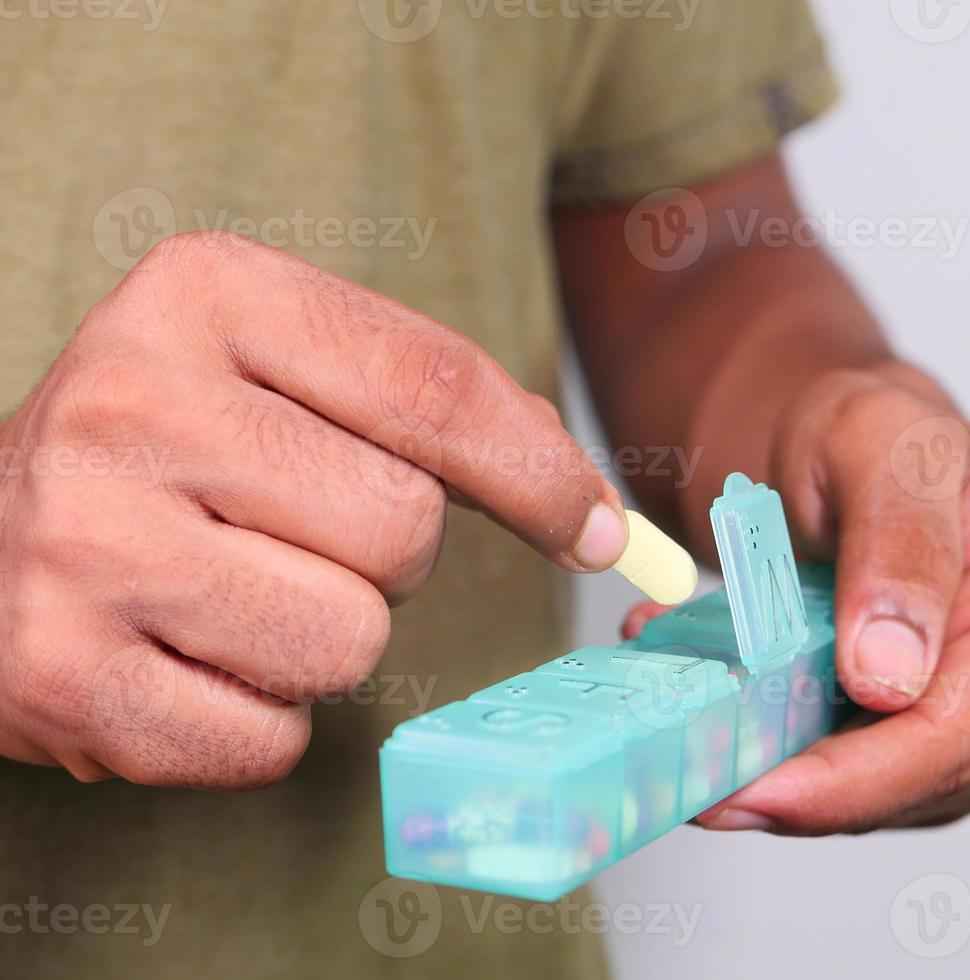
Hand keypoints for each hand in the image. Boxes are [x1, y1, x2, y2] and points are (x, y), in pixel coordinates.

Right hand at [0, 232, 628, 789]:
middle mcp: (129, 403)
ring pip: (351, 641)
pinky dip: (260, 716)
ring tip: (233, 591)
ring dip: (325, 635)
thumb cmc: (165, 451)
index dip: (543, 470)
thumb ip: (427, 406)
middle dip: (388, 552)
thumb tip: (594, 508)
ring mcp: (84, 544)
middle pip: (405, 527)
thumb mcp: (272, 366)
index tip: (597, 526)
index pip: (434, 385)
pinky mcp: (64, 676)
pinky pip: (274, 738)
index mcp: (204, 293)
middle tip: (293, 530)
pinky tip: (187, 656)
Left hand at [626, 366, 969, 832]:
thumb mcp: (875, 442)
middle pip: (931, 782)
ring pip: (896, 800)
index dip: (854, 780)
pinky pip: (873, 788)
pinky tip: (735, 728)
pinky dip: (797, 769)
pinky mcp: (950, 744)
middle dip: (810, 795)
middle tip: (695, 784)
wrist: (844, 455)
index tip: (752, 789)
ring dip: (793, 784)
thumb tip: (892, 674)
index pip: (961, 730)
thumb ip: (897, 541)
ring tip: (698, 734)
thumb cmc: (868, 437)